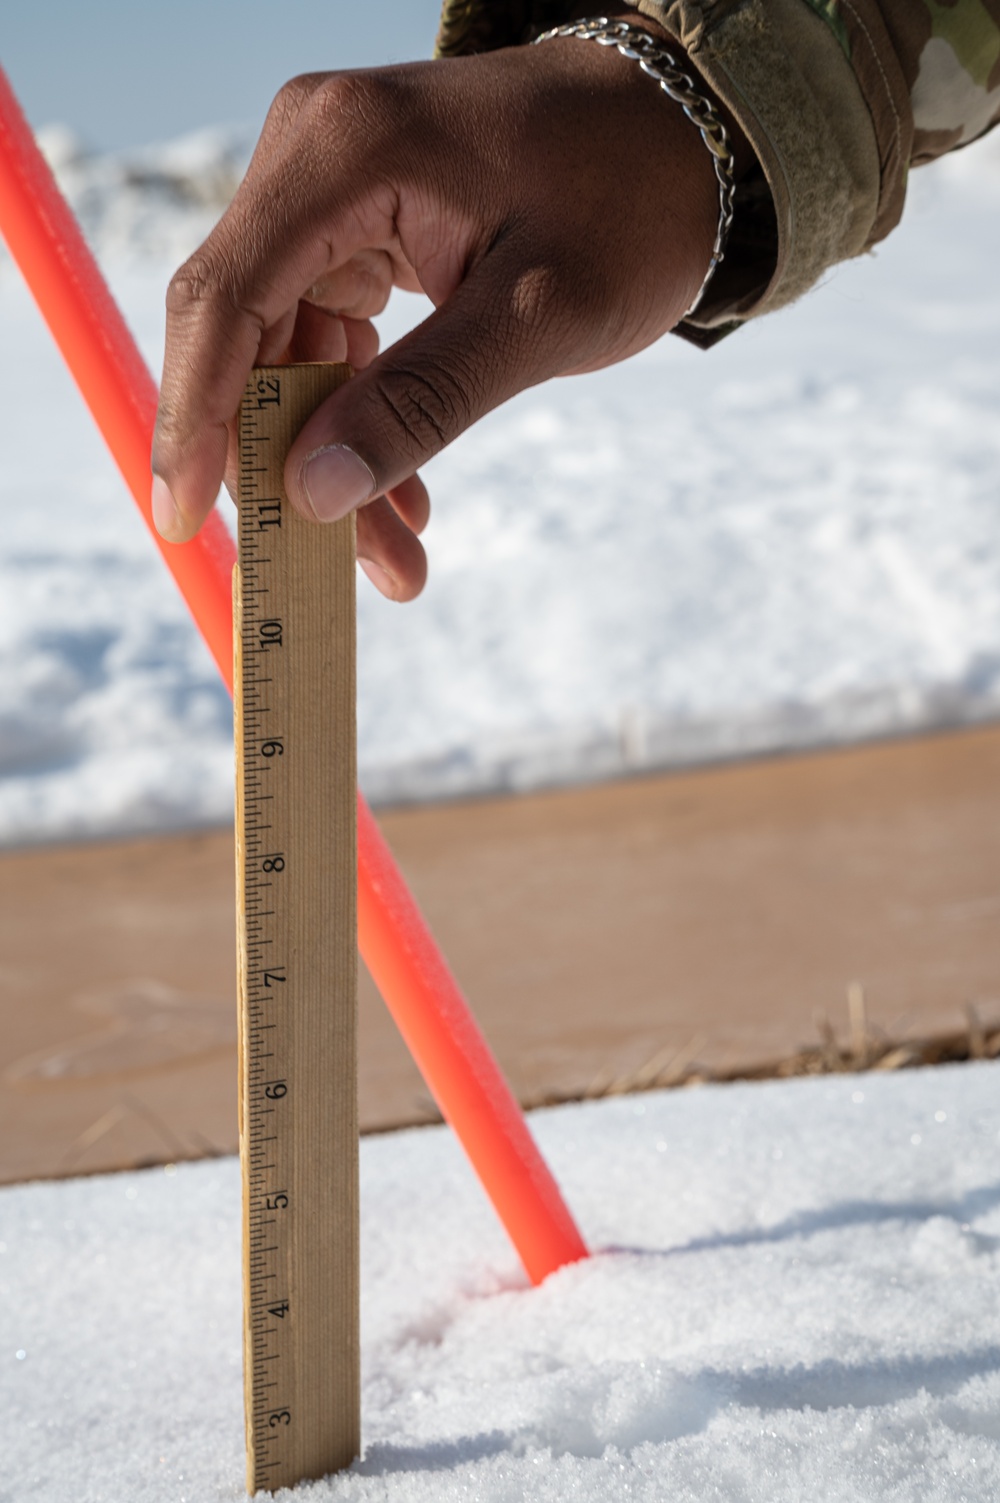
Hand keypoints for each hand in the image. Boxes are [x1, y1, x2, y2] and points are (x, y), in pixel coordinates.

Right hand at [152, 27, 723, 599]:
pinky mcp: (359, 233)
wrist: (686, 134)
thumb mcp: (537, 318)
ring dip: (334, 464)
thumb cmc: (632, 203)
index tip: (181, 519)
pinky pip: (332, 346)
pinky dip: (364, 423)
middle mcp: (313, 163)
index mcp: (343, 153)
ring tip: (400, 561)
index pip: (224, 300)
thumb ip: (422, 404)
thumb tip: (313, 492)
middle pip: (246, 339)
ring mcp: (332, 198)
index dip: (194, 419)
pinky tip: (407, 496)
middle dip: (286, 465)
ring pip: (290, 359)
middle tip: (337, 575)